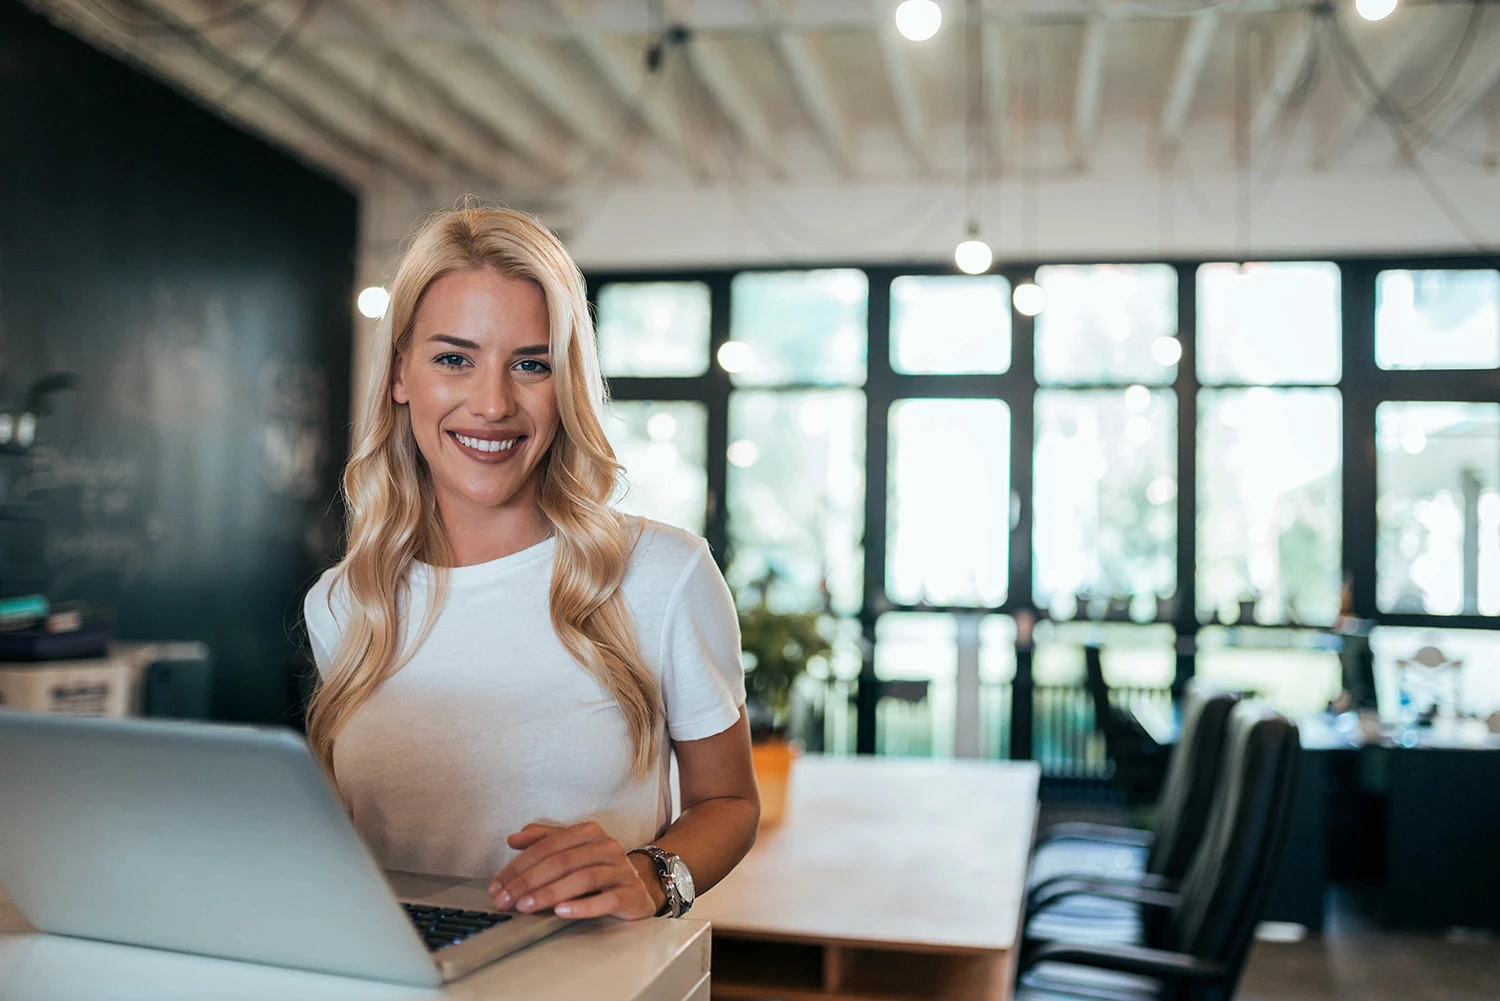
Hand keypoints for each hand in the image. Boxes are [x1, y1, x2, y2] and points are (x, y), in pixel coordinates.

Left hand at [488, 821, 662, 920]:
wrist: (641, 886)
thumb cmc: (598, 868)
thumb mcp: (572, 850)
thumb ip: (544, 840)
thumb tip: (513, 839)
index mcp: (589, 832)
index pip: (547, 846)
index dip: (519, 865)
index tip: (497, 886)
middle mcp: (606, 847)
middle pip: (561, 861)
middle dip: (527, 881)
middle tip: (505, 900)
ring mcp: (620, 870)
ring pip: (581, 878)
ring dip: (549, 893)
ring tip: (526, 906)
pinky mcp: (630, 894)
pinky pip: (605, 899)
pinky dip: (582, 905)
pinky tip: (561, 912)